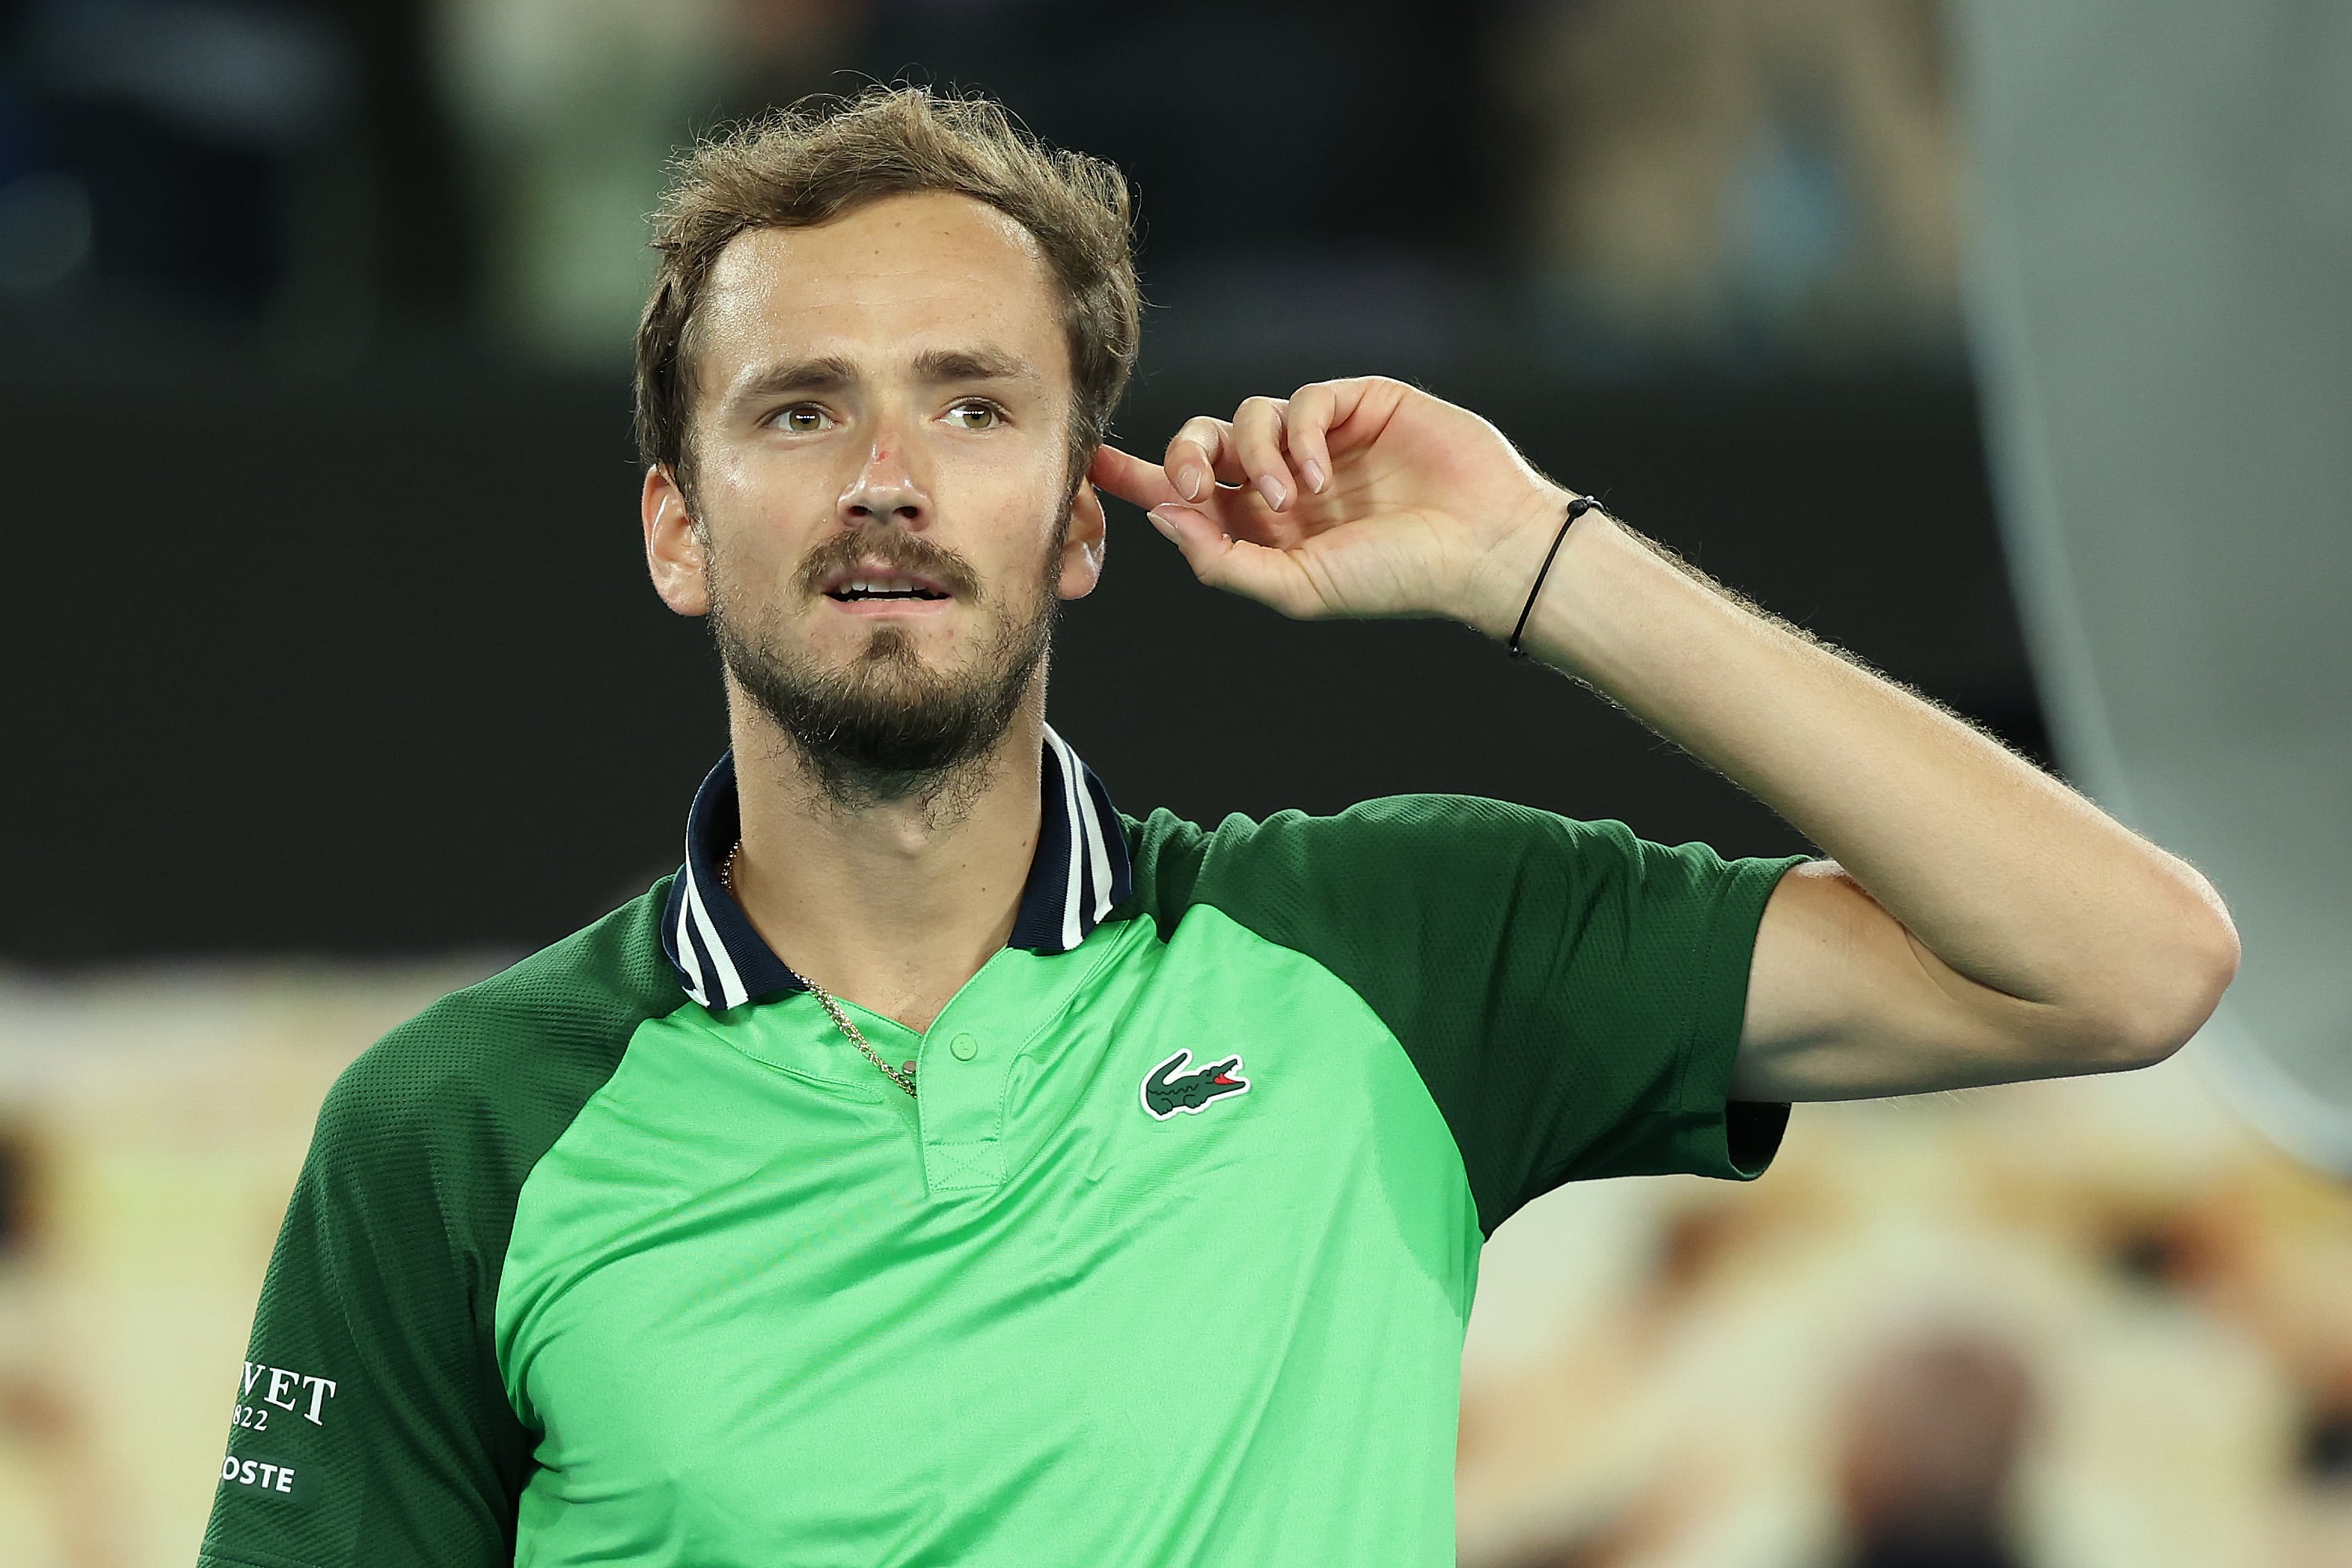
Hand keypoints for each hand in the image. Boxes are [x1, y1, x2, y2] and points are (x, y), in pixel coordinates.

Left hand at [1088, 377, 1573, 632]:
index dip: (1137, 476)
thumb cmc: (1395, 580)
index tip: (1089, 466)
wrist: (1481, 549)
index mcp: (1262, 527)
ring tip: (1287, 499)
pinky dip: (1299, 434)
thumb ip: (1222, 560)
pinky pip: (1302, 399)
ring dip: (1252, 456)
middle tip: (1194, 486)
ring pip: (1246, 418)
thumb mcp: (1296, 590)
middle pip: (1202, 442)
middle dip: (1183, 456)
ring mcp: (1320, 438)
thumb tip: (1163, 517)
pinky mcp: (1357, 403)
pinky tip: (1320, 476)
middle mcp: (1283, 479)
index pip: (1186, 492)